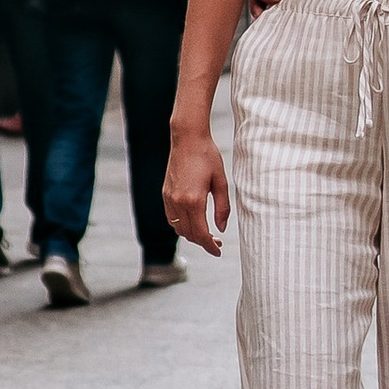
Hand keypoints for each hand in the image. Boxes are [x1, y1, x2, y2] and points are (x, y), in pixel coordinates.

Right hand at [164, 118, 229, 255]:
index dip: (210, 246)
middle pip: (189, 234)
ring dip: (191, 235)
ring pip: (178, 228)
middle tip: (217, 241)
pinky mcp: (165, 193)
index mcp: (194, 200)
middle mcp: (178, 202)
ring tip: (206, 233)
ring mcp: (169, 198)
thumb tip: (221, 229)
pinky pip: (171, 218)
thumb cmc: (207, 156)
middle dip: (203, 242)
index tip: (218, 251)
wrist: (187, 137)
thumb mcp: (221, 181)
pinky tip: (193, 221)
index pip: (201, 234)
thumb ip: (222, 208)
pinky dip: (181, 225)